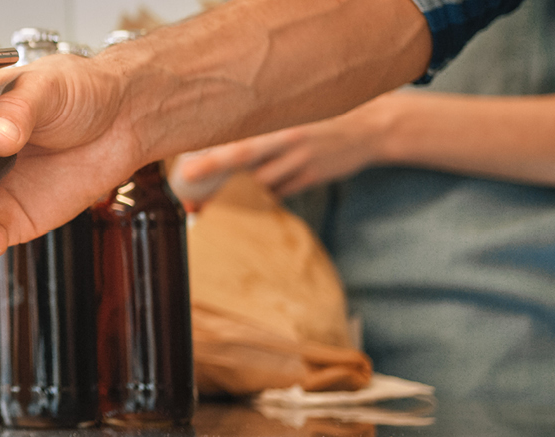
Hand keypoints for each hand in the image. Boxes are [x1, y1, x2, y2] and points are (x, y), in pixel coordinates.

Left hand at [175, 95, 395, 198]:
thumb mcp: (289, 114)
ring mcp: (301, 159)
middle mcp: (287, 138)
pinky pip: (278, 193)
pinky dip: (259, 198)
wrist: (370, 126)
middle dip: (213, 174)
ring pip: (260, 184)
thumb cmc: (317, 118)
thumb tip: (216, 150)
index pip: (237, 138)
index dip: (209, 156)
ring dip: (234, 195)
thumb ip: (258, 130)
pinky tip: (245, 202)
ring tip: (208, 204)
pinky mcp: (312, 176)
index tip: (185, 168)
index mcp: (277, 120)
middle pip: (243, 159)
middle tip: (189, 189)